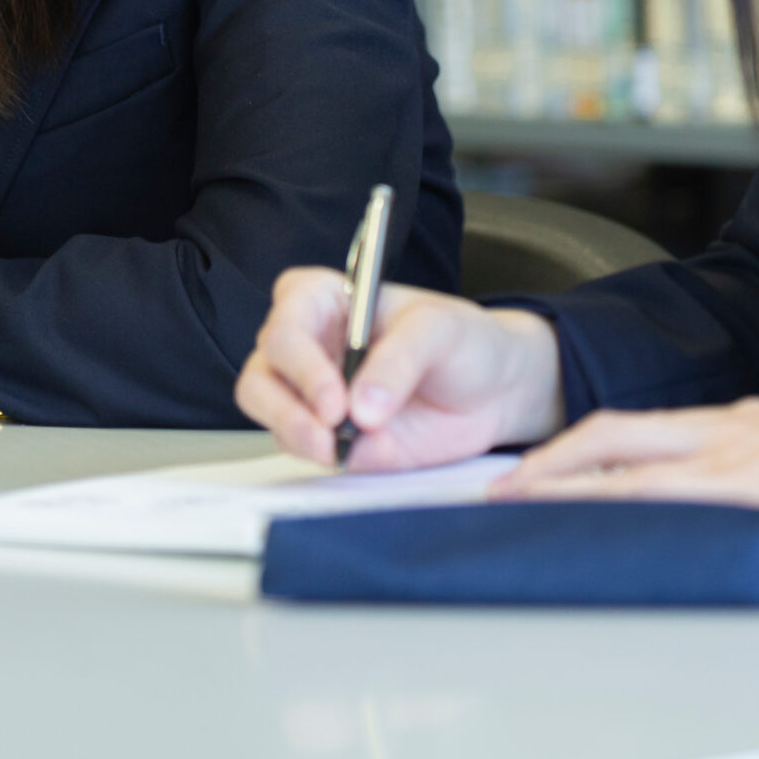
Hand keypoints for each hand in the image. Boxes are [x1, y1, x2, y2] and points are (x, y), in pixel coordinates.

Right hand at [235, 267, 566, 471]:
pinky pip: (303, 449)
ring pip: (269, 414)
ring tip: (336, 449)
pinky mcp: (329, 436)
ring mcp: (313, 394)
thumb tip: (361, 409)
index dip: (299, 357)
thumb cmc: (463, 341)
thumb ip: (399, 360)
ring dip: (295, 434)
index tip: (334, 395)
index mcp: (326, 301)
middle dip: (286, 406)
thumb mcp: (440, 331)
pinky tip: (355, 456)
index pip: (286, 317)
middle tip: (329, 428)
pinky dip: (321, 457)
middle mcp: (309, 346)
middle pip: (263, 372)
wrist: (495, 392)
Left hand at [490, 388, 758, 526]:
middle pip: (611, 436)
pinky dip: (634, 514)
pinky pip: (678, 502)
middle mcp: (721, 432)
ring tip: (527, 510)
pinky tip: (607, 531)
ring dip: (573, 491)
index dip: (574, 447)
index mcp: (728, 420)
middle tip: (503, 492)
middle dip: (551, 464)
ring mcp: (737, 459)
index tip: (533, 469)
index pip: (629, 427)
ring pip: (631, 471)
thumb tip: (723, 470)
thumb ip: (752, 449)